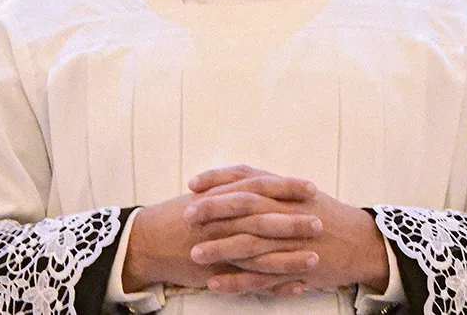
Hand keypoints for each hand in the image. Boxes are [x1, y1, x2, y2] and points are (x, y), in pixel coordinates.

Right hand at [122, 169, 320, 293]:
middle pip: (263, 219)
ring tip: (314, 259)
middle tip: (319, 221)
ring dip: (289, 257)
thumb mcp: (204, 195)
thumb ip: (231, 188)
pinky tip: (296, 287)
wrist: (147, 241)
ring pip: (259, 254)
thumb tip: (259, 180)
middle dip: (292, 221)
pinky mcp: (217, 273)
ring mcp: (220, 249)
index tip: (310, 186)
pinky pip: (249, 282)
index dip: (286, 187)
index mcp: (221, 198)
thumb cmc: (176, 215)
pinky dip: (274, 285)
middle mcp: (222, 222)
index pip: (258, 187)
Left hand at [187, 165, 389, 294]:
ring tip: (195, 253)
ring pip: (251, 243)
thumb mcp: (300, 194)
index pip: (247, 178)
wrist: (363, 243)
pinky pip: (263, 277)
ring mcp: (292, 241)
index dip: (218, 179)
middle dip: (214, 209)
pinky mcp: (296, 268)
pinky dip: (238, 281)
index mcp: (287, 191)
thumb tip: (237, 183)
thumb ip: (270, 189)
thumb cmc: (328, 216)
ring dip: (220, 248)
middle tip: (187, 215)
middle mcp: (288, 211)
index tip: (192, 183)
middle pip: (246, 206)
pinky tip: (215, 284)